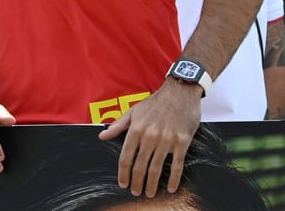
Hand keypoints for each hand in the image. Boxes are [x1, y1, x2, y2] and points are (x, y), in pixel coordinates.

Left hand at [99, 79, 201, 196]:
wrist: (180, 91)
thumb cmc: (156, 102)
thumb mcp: (134, 110)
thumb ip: (118, 125)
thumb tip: (102, 136)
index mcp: (136, 129)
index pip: (126, 156)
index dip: (123, 173)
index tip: (122, 183)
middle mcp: (150, 136)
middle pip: (140, 165)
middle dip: (137, 182)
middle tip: (135, 192)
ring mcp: (167, 139)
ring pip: (157, 167)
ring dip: (152, 183)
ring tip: (150, 193)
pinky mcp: (182, 141)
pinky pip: (177, 164)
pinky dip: (174, 178)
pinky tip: (171, 188)